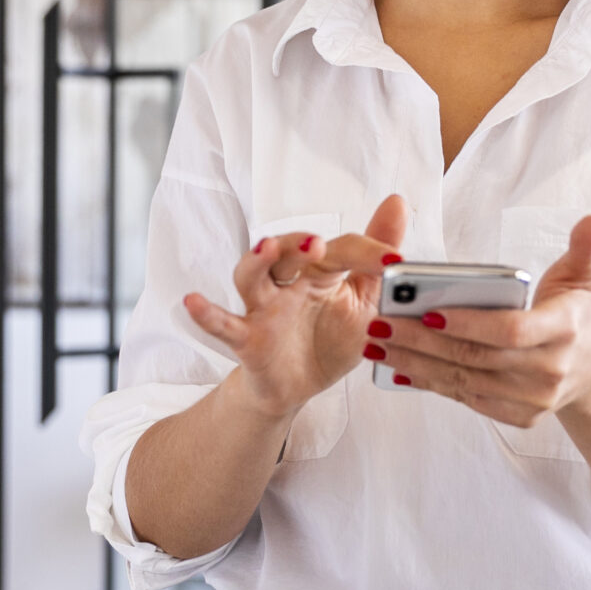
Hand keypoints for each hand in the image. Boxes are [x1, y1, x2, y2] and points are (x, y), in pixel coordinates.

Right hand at [184, 194, 408, 418]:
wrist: (298, 386)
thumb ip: (377, 258)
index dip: (367, 252)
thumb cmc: (328, 338)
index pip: (341, 251)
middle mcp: (288, 283)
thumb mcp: (365, 301)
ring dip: (258, 261)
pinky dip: (206, 314)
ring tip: (266, 248)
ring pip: (251, 276)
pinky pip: (223, 324)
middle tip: (320, 244)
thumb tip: (398, 203)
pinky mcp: (246, 339)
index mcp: (320, 272)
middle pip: (288, 252)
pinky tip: (193, 301)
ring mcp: (263, 308)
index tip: (394, 260)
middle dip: (301, 244)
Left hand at [371, 215, 590, 426]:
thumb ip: (585, 248)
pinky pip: (468, 400)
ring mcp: (535, 399)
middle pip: (477, 358)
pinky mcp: (521, 417)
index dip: (468, 323)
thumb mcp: (584, 278)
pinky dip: (433, 385)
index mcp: (563, 330)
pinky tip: (402, 369)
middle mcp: (551, 370)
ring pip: (465, 382)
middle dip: (423, 342)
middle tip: (382, 324)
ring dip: (417, 364)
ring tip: (379, 344)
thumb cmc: (575, 314)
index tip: (428, 312)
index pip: (509, 330)